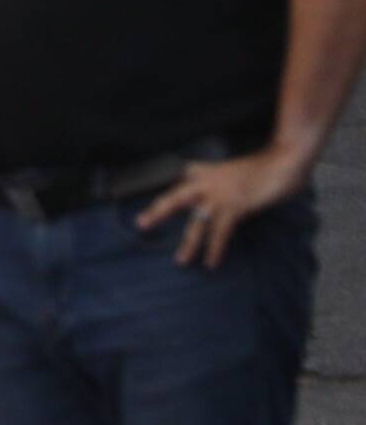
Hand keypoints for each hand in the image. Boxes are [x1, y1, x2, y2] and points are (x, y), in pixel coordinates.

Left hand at [138, 143, 310, 268]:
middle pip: (175, 197)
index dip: (164, 193)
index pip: (177, 182)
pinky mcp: (235, 206)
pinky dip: (215, 249)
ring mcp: (219, 194)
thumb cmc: (264, 169)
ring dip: (189, 244)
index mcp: (205, 171)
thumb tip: (215, 204)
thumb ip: (221, 185)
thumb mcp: (234, 173)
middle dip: (157, 212)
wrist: (284, 162)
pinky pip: (220, 232)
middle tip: (141, 224)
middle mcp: (207, 182)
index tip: (148, 205)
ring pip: (196, 222)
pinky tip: (211, 262)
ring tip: (181, 261)